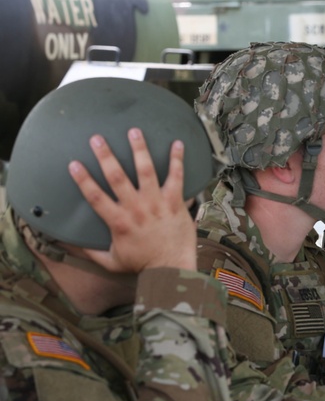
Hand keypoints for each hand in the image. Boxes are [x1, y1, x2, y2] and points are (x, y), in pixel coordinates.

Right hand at [69, 129, 196, 271]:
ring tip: (134, 131)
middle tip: (97, 138)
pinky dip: (177, 160)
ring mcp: (156, 203)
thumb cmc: (142, 265)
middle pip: (117, 177)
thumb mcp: (111, 261)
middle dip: (106, 156)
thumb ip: (90, 252)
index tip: (74, 163)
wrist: (171, 268)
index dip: (83, 179)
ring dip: (139, 150)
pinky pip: (176, 178)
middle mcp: (135, 209)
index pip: (95, 196)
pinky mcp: (175, 202)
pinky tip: (176, 144)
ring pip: (146, 171)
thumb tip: (71, 246)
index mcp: (117, 221)